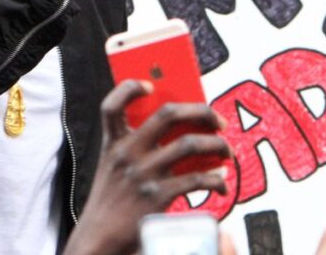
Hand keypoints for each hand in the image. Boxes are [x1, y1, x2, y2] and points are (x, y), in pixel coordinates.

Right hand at [64, 80, 231, 254]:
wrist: (100, 239)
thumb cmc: (113, 201)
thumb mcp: (113, 167)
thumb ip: (135, 147)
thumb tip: (180, 130)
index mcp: (113, 143)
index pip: (112, 105)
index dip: (129, 89)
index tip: (151, 86)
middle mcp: (127, 154)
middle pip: (167, 114)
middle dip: (200, 112)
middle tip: (218, 121)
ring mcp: (143, 174)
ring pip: (189, 144)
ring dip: (216, 145)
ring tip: (226, 151)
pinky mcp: (158, 197)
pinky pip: (197, 180)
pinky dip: (216, 179)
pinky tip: (221, 183)